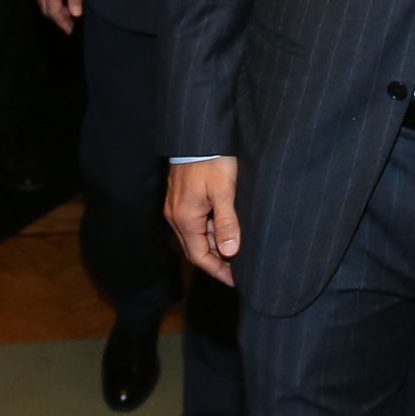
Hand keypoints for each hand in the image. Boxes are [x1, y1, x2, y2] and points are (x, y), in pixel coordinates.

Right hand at [165, 157, 240, 286]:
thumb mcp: (224, 192)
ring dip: (214, 244)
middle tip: (239, 268)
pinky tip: (225, 226)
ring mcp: (175, 206)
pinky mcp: (179, 197)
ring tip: (237, 247)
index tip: (236, 280)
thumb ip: (226, 223)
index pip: (199, 257)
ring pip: (195, 235)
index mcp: (185, 219)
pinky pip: (194, 222)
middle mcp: (175, 216)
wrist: (197, 136)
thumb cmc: (212, 161)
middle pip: (195, 249)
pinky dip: (209, 229)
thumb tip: (230, 252)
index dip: (218, 271)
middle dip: (217, 261)